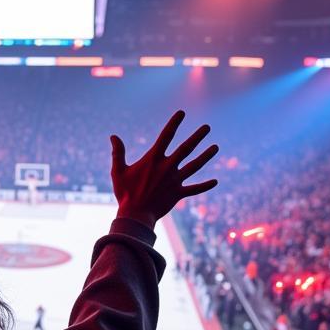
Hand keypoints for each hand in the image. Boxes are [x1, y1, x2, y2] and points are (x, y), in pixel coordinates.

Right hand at [110, 110, 218, 229]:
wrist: (135, 215)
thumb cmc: (125, 193)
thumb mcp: (118, 171)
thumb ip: (117, 152)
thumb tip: (113, 136)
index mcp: (153, 160)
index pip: (166, 136)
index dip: (174, 123)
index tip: (182, 113)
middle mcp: (167, 167)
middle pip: (186, 149)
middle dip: (197, 137)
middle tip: (207, 127)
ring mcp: (174, 181)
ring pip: (194, 166)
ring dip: (206, 156)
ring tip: (216, 147)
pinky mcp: (178, 193)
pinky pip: (194, 189)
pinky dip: (204, 186)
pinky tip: (215, 181)